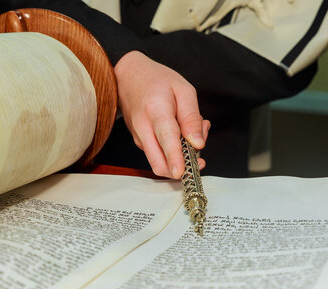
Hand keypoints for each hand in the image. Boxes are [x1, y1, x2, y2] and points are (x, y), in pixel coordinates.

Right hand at [114, 51, 209, 178]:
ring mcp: (139, 138)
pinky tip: (181, 133)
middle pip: (159, 163)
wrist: (128, 77)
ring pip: (161, 161)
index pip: (166, 139)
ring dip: (180, 157)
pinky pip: (158, 154)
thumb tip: (198, 143)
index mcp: (156, 111)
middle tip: (199, 154)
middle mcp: (144, 128)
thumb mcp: (183, 90)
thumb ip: (192, 118)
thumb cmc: (156, 80)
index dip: (175, 158)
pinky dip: (173, 151)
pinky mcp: (140, 142)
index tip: (181, 172)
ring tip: (192, 132)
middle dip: (182, 169)